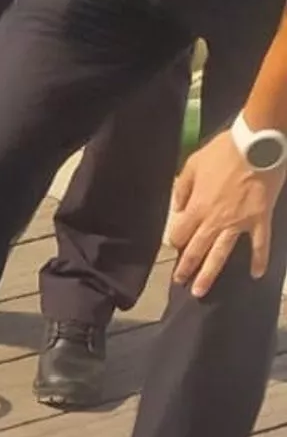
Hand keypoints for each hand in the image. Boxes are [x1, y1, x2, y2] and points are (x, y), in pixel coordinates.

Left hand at [168, 131, 283, 297]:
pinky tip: (257, 275)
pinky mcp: (260, 219)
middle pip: (195, 250)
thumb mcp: (193, 165)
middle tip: (180, 283)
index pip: (180, 234)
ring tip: (200, 292)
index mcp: (197, 207)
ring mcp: (239, 223)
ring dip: (210, 274)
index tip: (176, 246)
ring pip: (220, 255)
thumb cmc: (224, 151)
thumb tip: (177, 207)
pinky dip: (260, 260)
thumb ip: (182, 188)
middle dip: (186, 268)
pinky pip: (260, 244)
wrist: (258, 144)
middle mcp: (215, 220)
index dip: (176, 240)